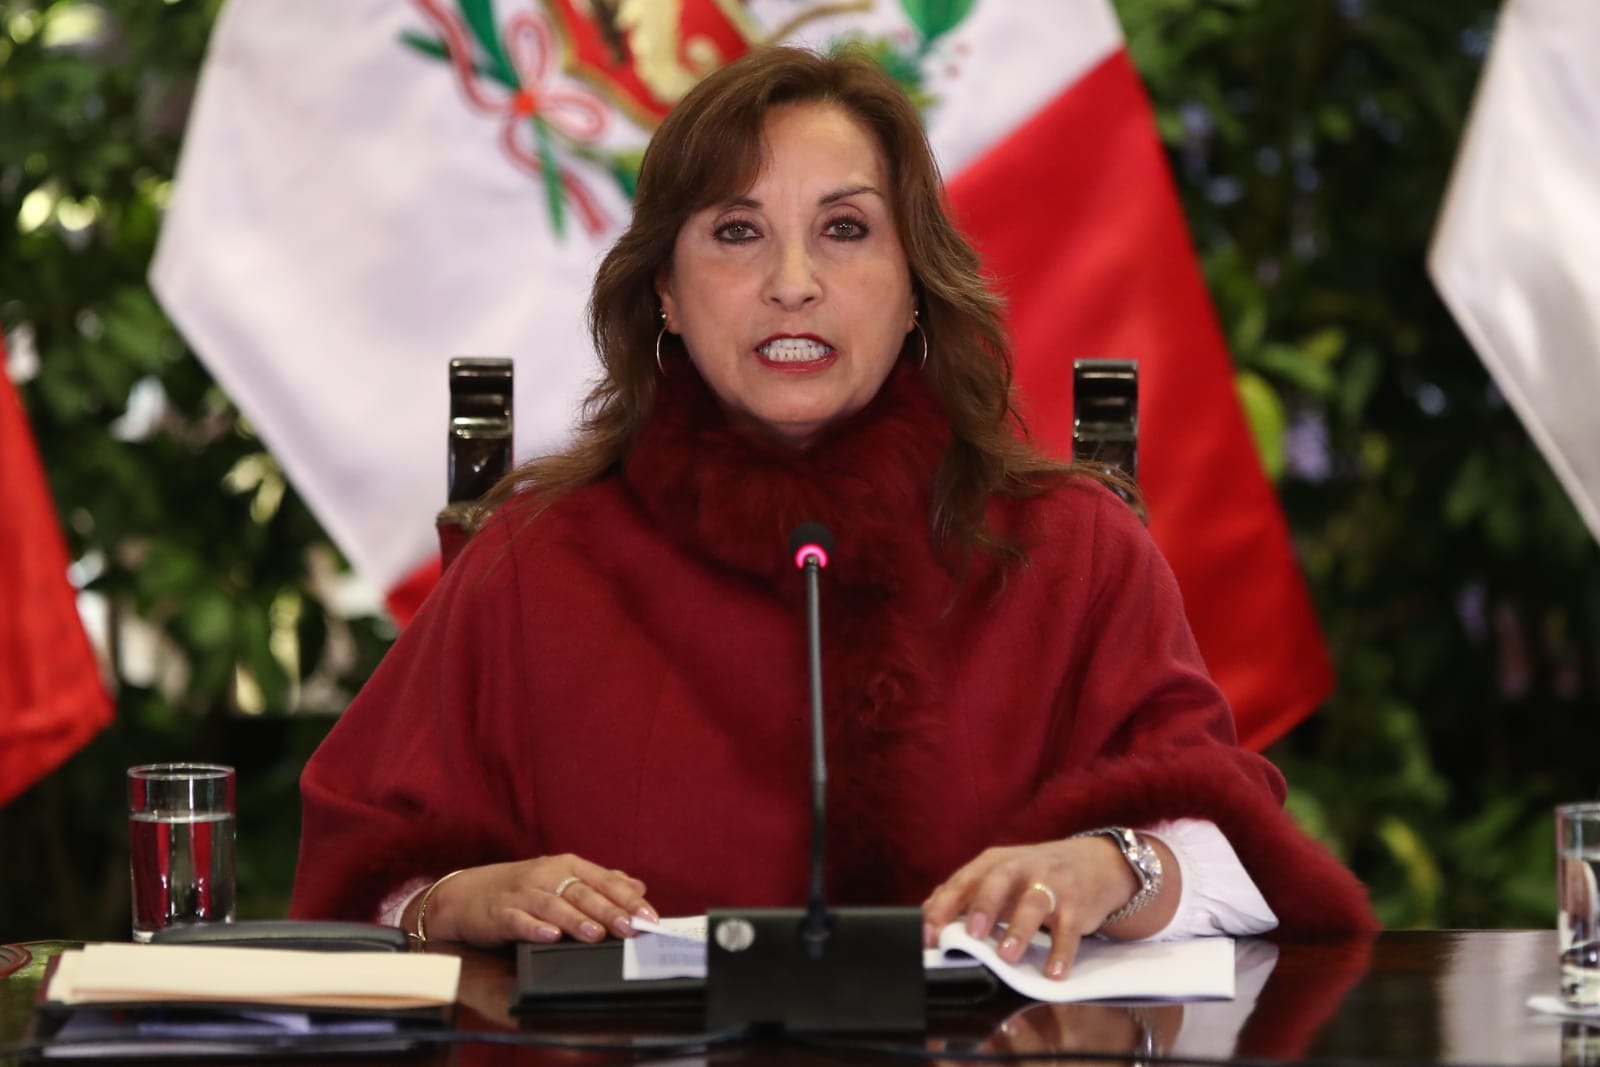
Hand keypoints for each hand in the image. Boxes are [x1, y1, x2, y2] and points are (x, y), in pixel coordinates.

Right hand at [402, 854, 658, 947]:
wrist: (467, 894)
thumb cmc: (523, 889)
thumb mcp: (563, 880)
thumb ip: (600, 883)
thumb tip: (639, 886)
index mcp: (567, 867)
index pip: (604, 881)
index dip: (628, 899)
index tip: (650, 917)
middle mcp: (547, 876)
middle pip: (583, 893)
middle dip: (609, 910)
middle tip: (631, 927)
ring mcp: (523, 894)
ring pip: (554, 906)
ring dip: (576, 920)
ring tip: (596, 934)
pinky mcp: (500, 913)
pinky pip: (519, 921)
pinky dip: (534, 928)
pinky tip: (549, 937)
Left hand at [922, 835, 1177, 979]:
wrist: (1093, 863)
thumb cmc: (1032, 877)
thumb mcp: (997, 879)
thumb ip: (964, 897)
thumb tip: (925, 921)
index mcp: (992, 863)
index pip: (962, 882)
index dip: (943, 908)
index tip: (929, 936)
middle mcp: (1019, 868)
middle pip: (997, 882)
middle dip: (983, 907)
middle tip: (971, 934)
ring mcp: (1050, 883)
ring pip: (1033, 903)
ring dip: (1019, 930)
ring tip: (1007, 957)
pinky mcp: (1076, 903)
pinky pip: (1068, 928)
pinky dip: (1061, 951)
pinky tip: (1054, 972)